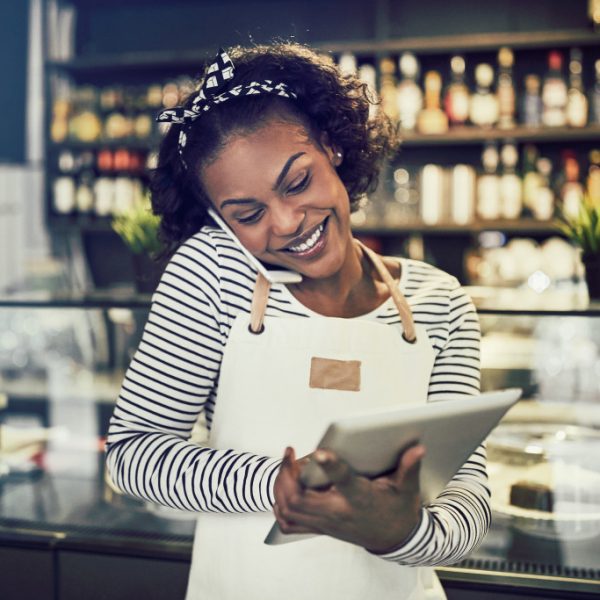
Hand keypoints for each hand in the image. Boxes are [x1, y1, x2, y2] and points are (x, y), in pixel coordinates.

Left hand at [272, 444, 424, 552]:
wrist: (395, 539)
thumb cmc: (398, 511)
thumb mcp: (408, 489)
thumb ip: (409, 467)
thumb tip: (417, 448)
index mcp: (360, 499)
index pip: (343, 482)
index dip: (330, 466)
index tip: (318, 451)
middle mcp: (338, 513)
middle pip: (300, 498)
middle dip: (287, 474)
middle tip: (291, 454)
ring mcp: (326, 523)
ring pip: (290, 509)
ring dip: (281, 486)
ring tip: (287, 465)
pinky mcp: (320, 527)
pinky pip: (290, 522)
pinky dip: (280, 505)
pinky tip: (284, 487)